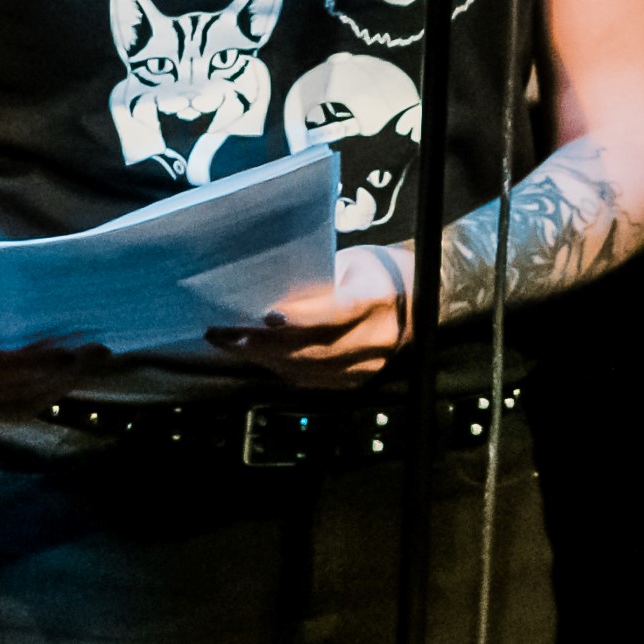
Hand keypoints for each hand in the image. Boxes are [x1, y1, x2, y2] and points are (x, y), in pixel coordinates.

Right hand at [0, 269, 107, 413]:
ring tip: (87, 366)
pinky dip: (36, 398)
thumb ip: (2, 301)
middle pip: (11, 392)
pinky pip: (3, 416)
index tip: (75, 349)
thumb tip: (61, 308)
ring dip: (55, 390)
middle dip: (59, 376)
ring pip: (13, 409)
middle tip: (95, 353)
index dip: (38, 362)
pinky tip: (60, 380)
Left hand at [205, 244, 413, 383]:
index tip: (266, 316)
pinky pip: (312, 380)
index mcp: (376, 300)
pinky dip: (279, 368)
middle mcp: (375, 339)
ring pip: (307, 369)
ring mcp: (367, 366)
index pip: (336, 313)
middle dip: (262, 343)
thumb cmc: (376, 271)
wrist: (419, 300)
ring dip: (263, 359)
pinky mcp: (358, 381)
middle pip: (312, 348)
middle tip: (223, 334)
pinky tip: (255, 356)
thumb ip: (315, 282)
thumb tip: (262, 292)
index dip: (301, 318)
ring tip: (228, 344)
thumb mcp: (350, 263)